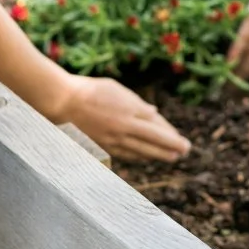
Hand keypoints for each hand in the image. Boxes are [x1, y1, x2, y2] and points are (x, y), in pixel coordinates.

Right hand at [60, 76, 190, 162]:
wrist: (63, 102)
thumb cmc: (90, 90)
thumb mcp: (117, 90)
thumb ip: (136, 103)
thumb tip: (153, 113)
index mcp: (130, 110)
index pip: (157, 125)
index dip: (171, 134)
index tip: (181, 140)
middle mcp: (125, 127)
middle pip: (154, 141)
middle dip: (172, 148)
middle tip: (185, 151)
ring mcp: (114, 139)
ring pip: (141, 151)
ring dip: (158, 155)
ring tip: (172, 157)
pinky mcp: (103, 146)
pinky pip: (126, 154)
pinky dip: (139, 156)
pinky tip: (146, 158)